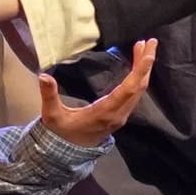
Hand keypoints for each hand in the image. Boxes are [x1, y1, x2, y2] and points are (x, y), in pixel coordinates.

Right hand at [39, 41, 156, 148]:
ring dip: (143, 69)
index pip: (128, 89)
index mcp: (104, 113)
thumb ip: (49, 95)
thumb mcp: (52, 115)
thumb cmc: (61, 132)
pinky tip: (137, 66)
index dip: (139, 71)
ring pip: (139, 91)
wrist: (67, 153)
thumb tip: (44, 76)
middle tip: (151, 42)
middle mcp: (118, 114)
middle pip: (139, 87)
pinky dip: (138, 77)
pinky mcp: (120, 114)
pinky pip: (134, 94)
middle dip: (146, 64)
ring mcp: (121, 115)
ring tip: (144, 48)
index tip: (147, 53)